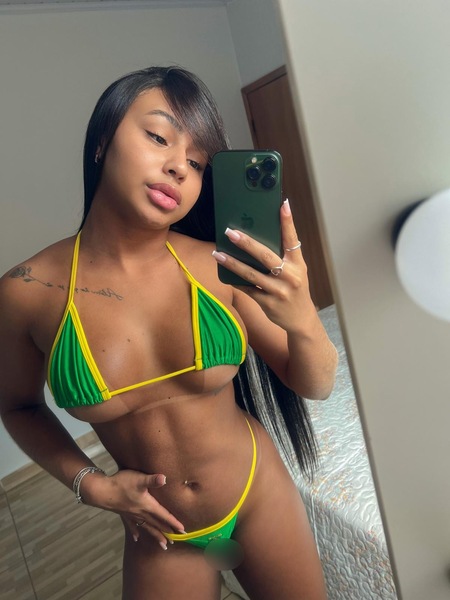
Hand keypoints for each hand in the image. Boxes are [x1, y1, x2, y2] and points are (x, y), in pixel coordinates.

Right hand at [82, 469, 184, 549]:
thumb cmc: (121, 483)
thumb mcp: (139, 479)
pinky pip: (132, 526)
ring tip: (163, 545)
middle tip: (176, 541)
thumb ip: (152, 480)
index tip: (182, 530)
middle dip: (166, 532)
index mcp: (147, 505)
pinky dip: (135, 532)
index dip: (174, 522)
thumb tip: (165, 478)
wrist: (102, 491)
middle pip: (157, 524)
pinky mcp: (124, 514)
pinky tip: (137, 538)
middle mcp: (141, 513)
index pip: (164, 515)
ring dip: (156, 535)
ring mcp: (132, 515)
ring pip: (147, 527)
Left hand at [213, 199, 315, 332]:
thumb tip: (263, 234)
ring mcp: (278, 291)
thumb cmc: (295, 289)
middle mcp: (290, 276)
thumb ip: (284, 255)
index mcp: (298, 264)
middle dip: (247, 243)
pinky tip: (224, 273)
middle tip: (230, 232)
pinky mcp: (268, 303)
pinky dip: (236, 280)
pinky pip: (248, 289)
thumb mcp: (297, 270)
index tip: (282, 205)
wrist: (301, 319)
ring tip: (218, 254)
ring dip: (233, 263)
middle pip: (266, 256)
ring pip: (251, 274)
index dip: (287, 222)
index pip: (292, 240)